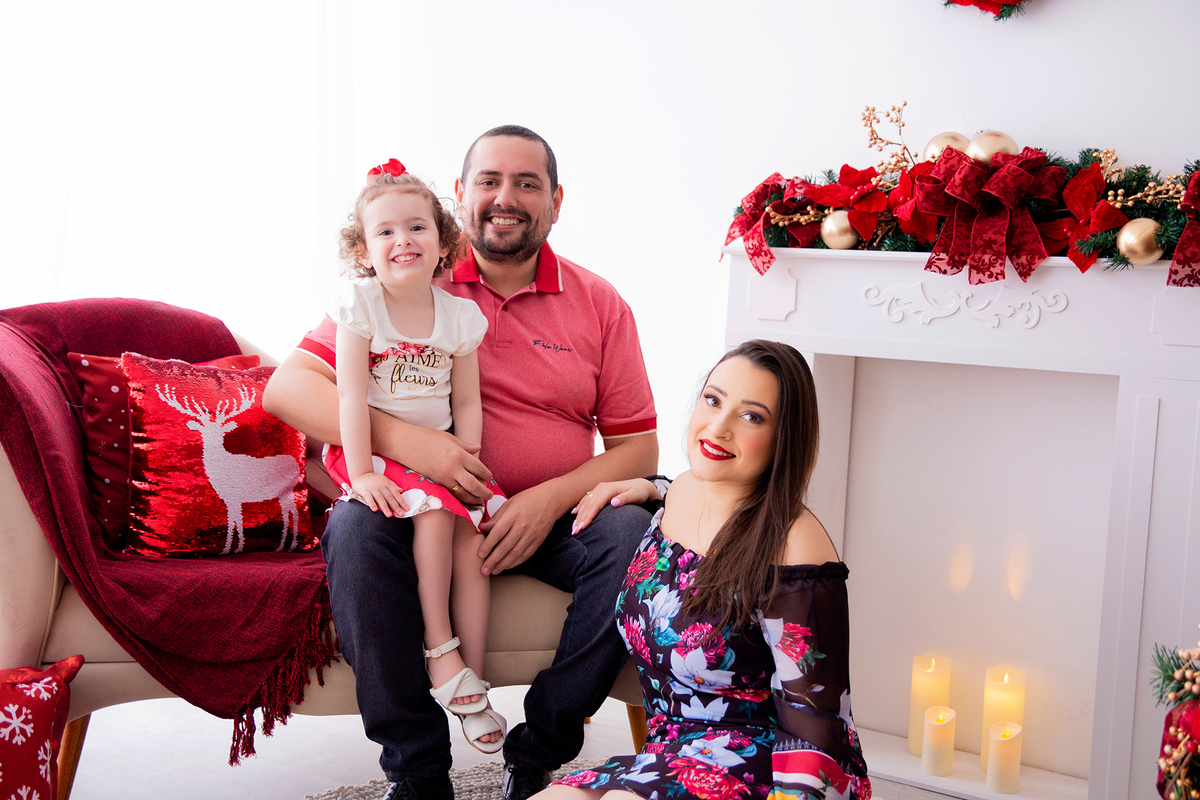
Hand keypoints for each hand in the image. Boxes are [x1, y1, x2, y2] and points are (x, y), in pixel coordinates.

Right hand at [348, 473, 409, 516]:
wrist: (360, 474)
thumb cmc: (374, 479)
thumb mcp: (385, 480)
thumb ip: (393, 485)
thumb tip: (401, 490)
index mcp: (387, 484)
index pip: (396, 494)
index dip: (402, 501)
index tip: (407, 509)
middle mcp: (381, 486)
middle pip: (389, 497)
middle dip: (395, 506)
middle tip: (400, 514)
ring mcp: (372, 488)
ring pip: (380, 498)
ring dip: (385, 507)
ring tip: (389, 515)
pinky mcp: (364, 491)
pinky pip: (368, 497)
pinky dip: (371, 503)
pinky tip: (374, 509)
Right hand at [377, 422, 492, 504]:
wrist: (405, 444)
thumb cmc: (426, 437)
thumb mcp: (449, 438)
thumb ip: (465, 446)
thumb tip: (478, 449)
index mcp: (459, 454)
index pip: (479, 468)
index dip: (487, 474)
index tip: (489, 477)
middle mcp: (453, 467)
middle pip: (474, 485)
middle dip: (484, 492)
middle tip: (489, 495)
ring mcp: (444, 477)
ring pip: (463, 493)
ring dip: (473, 499)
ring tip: (480, 501)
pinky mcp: (435, 482)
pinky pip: (451, 494)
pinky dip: (460, 499)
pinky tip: (464, 500)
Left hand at [477, 485, 561, 574]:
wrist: (551, 500)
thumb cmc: (528, 499)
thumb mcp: (509, 503)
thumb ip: (495, 518)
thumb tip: (482, 528)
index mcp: (513, 515)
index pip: (497, 534)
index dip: (487, 546)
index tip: (480, 554)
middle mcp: (522, 527)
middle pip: (505, 547)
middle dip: (493, 560)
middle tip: (484, 569)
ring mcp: (531, 535)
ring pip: (515, 554)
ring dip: (503, 564)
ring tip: (493, 570)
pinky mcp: (538, 541)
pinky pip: (525, 555)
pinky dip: (515, 562)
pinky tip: (507, 566)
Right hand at [571, 479, 659, 533]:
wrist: (640, 485)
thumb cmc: (639, 492)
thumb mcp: (635, 495)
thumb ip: (624, 499)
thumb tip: (614, 503)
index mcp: (608, 489)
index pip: (595, 505)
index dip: (588, 516)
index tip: (583, 527)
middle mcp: (601, 488)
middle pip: (587, 505)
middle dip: (580, 519)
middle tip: (575, 532)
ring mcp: (598, 489)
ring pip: (585, 503)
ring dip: (578, 515)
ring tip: (574, 528)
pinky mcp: (598, 491)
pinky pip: (586, 499)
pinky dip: (580, 507)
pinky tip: (574, 514)